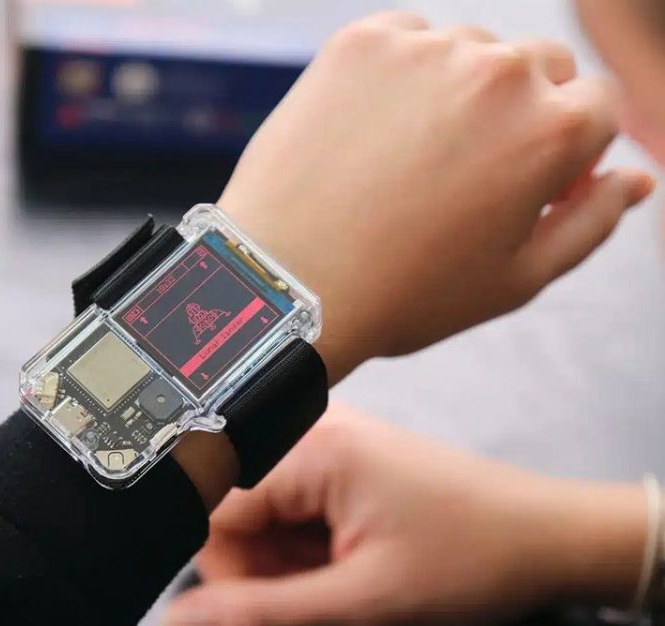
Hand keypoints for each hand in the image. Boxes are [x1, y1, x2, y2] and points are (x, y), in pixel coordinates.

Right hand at [163, 405, 646, 625]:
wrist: (545, 538)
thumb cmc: (468, 560)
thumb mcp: (359, 600)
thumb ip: (260, 613)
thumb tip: (180, 623)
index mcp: (313, 448)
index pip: (215, 510)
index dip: (230, 571)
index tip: (270, 605)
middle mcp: (317, 429)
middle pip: (240, 506)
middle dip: (266, 564)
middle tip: (320, 593)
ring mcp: (336, 438)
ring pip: (269, 509)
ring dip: (292, 555)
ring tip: (345, 573)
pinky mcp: (351, 454)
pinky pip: (299, 501)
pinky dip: (312, 541)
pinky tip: (349, 555)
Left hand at [219, 13, 653, 383]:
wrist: (287, 283)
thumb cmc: (405, 294)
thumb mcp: (516, 281)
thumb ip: (591, 222)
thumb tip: (638, 178)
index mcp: (549, 132)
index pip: (599, 106)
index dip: (572, 149)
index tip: (537, 181)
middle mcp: (496, 73)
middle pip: (543, 69)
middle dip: (527, 114)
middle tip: (475, 174)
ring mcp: (425, 49)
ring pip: (476, 51)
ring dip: (466, 92)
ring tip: (418, 160)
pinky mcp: (361, 42)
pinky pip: (410, 40)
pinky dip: (409, 76)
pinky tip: (381, 132)